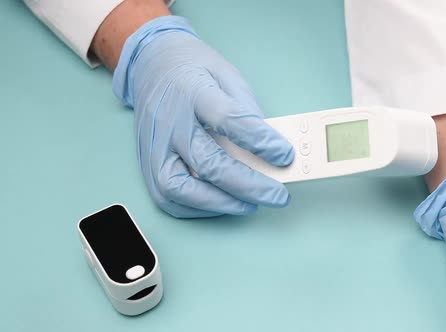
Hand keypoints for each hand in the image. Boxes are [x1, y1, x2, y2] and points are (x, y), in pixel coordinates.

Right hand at [112, 16, 293, 217]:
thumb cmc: (195, 72)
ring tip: (249, 205)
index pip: (228, 118)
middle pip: (208, 162)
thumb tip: (268, 147)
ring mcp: (155, 146)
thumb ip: (247, 110)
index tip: (285, 156)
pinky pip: (168, 198)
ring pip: (180, 188)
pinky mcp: (147, 164)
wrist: (153, 66)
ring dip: (219, 203)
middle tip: (277, 195)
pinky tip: (222, 203)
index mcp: (193, 91)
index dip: (260, 140)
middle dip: (248, 185)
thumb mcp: (227, 76)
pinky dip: (197, 208)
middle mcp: (170, 122)